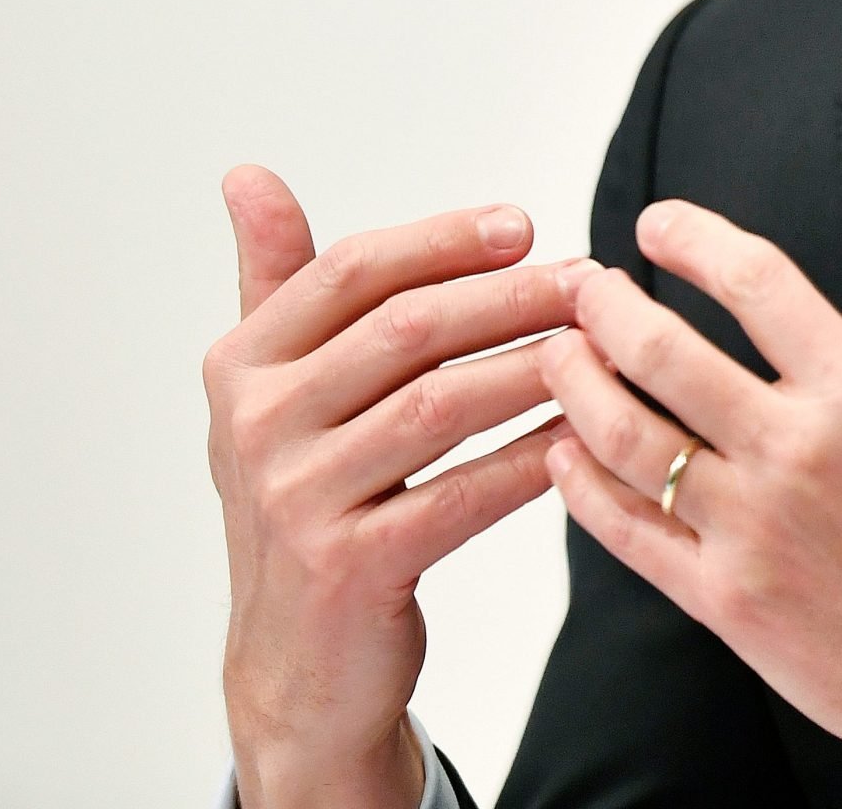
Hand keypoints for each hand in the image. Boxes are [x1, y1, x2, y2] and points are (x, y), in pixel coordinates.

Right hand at [206, 164, 593, 808]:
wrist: (294, 667)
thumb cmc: (303, 503)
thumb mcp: (269, 390)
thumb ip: (273, 280)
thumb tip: (246, 175)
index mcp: (242, 364)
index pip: (352, 272)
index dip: (442, 241)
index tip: (523, 224)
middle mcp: (259, 425)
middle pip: (405, 330)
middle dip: (507, 297)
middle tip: (586, 279)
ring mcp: (299, 498)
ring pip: (441, 406)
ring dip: (532, 367)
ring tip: (599, 345)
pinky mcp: (350, 566)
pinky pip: (463, 495)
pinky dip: (529, 460)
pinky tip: (580, 435)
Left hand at [538, 202, 841, 808]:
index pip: (755, 282)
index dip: (692, 238)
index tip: (658, 227)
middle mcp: (798, 454)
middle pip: (662, 352)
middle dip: (605, 304)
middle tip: (585, 288)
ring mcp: (755, 531)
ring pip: (627, 437)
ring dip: (576, 384)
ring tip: (559, 355)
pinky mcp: (728, 602)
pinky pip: (628, 531)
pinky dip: (581, 485)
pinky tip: (564, 452)